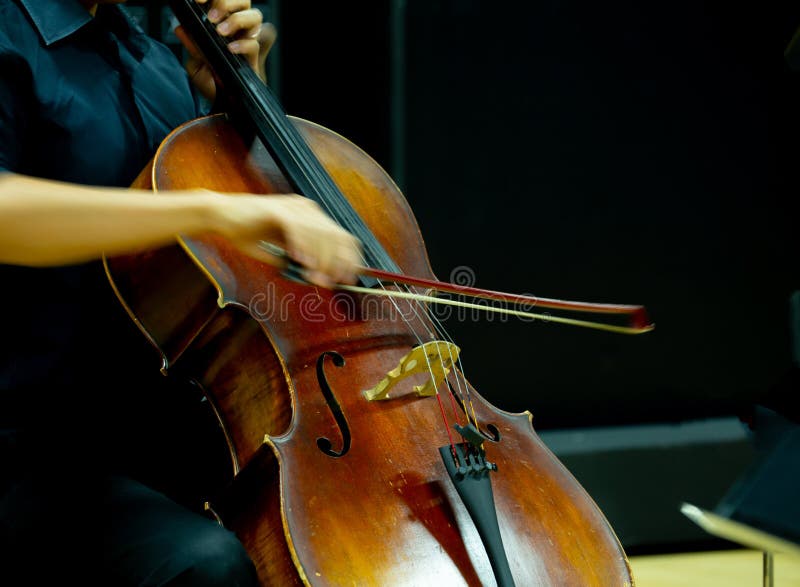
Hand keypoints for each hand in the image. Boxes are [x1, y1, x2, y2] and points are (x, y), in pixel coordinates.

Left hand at [175, 0, 276, 100]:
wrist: (222, 106)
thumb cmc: (211, 83)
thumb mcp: (194, 65)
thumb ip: (191, 46)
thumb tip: (181, 28)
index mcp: (221, 24)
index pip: (222, 1)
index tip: (197, 1)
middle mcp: (236, 30)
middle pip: (243, 1)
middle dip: (227, 2)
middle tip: (212, 17)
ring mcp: (246, 42)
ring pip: (255, 16)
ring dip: (237, 20)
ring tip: (221, 31)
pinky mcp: (253, 59)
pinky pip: (255, 44)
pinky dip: (243, 45)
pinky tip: (230, 49)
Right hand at [209, 193, 361, 287]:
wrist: (220, 216)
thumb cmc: (247, 234)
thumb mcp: (279, 251)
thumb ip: (297, 262)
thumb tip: (318, 279)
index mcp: (311, 217)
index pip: (342, 236)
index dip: (348, 258)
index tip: (348, 279)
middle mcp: (307, 209)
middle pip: (335, 236)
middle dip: (336, 263)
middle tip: (331, 282)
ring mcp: (294, 207)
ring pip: (318, 234)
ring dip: (319, 259)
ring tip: (315, 278)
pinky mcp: (278, 210)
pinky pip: (297, 229)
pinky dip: (301, 247)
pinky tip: (300, 262)